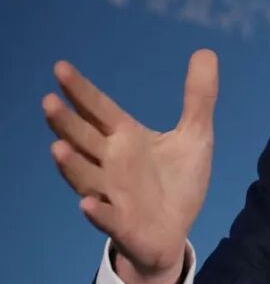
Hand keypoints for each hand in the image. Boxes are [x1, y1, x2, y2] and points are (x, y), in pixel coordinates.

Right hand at [43, 49, 217, 283]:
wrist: (174, 232)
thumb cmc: (176, 181)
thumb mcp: (195, 136)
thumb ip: (199, 97)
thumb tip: (206, 52)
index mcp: (126, 139)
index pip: (99, 110)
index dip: (81, 91)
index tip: (60, 67)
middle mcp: (111, 163)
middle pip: (84, 140)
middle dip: (66, 124)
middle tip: (48, 101)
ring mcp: (113, 194)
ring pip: (86, 177)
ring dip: (72, 165)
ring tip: (57, 148)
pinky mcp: (124, 223)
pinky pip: (107, 218)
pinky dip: (97, 211)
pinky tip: (87, 204)